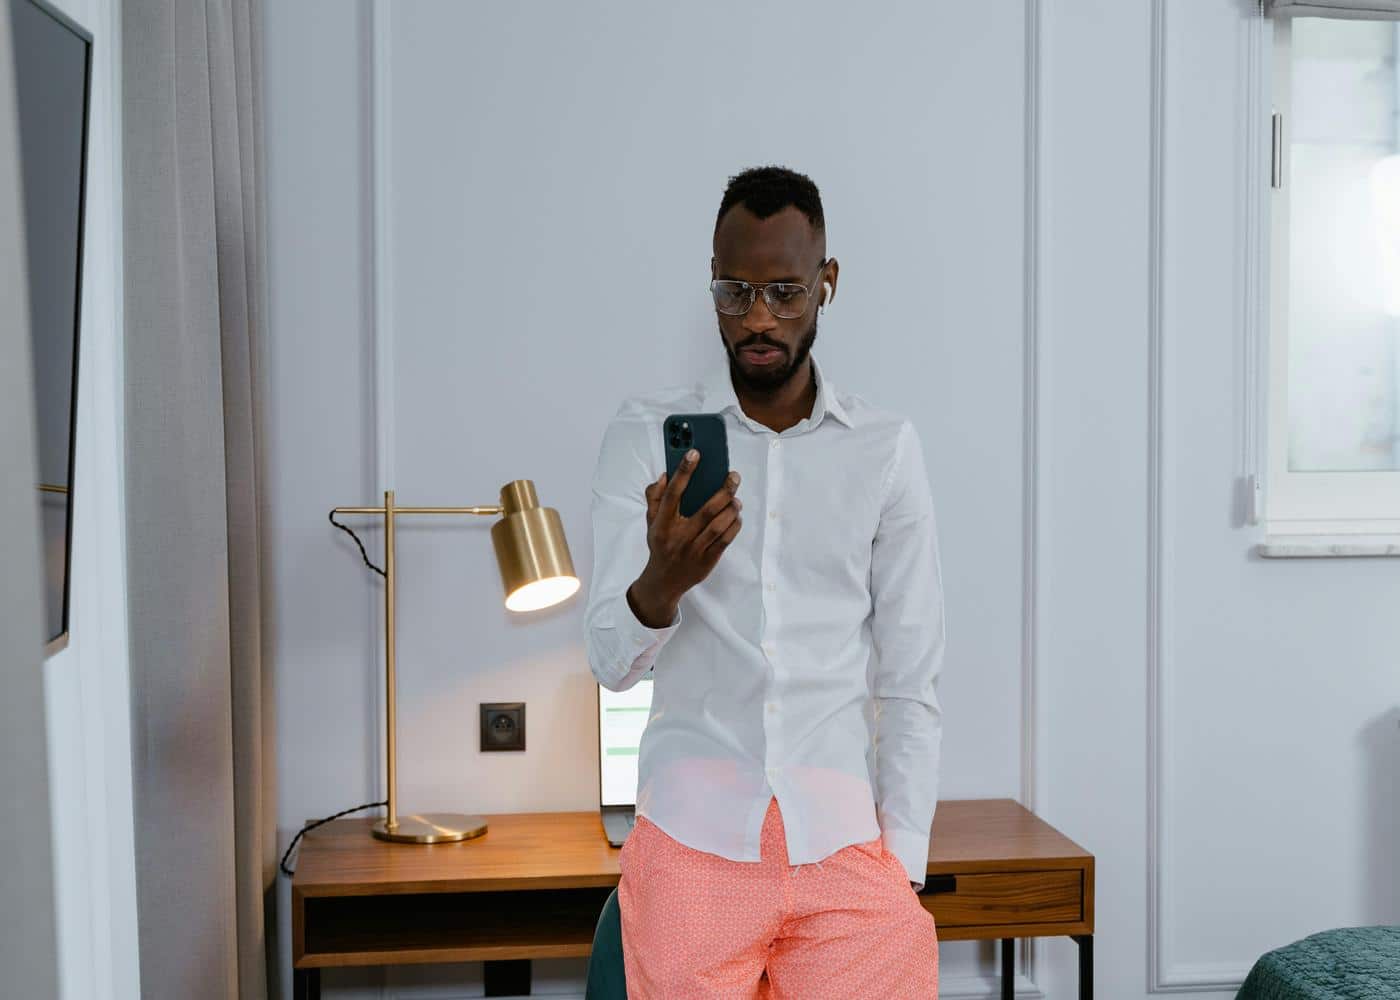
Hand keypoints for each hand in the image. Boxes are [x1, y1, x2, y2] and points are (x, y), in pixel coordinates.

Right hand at [626, 449, 741, 627]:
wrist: (664, 581)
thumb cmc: (660, 545)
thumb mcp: (651, 522)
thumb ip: (655, 497)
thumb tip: (665, 475)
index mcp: (662, 524)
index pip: (673, 493)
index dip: (683, 471)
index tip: (695, 453)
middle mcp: (679, 536)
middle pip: (705, 510)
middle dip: (723, 490)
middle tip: (733, 476)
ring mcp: (694, 550)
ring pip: (718, 526)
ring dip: (731, 509)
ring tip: (736, 497)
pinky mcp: (707, 560)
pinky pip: (725, 541)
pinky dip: (734, 526)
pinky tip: (736, 515)